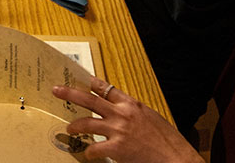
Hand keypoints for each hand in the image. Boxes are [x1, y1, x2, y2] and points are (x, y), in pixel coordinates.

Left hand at [52, 76, 201, 162]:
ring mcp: (118, 130)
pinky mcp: (117, 148)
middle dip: (70, 93)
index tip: (81, 80)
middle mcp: (123, 114)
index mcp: (131, 104)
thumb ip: (133, 113)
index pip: (106, 88)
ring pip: (86, 122)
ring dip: (75, 126)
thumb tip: (121, 111)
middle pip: (90, 99)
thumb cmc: (167, 141)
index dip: (91, 83)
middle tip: (57, 90)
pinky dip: (89, 152)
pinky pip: (94, 148)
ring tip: (70, 128)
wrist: (176, 158)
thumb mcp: (151, 118)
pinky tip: (88, 154)